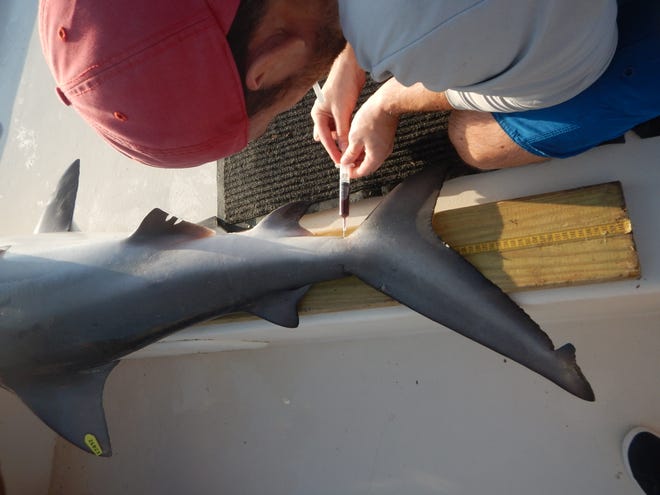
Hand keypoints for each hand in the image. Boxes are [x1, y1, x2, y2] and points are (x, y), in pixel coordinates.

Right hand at [311, 44, 365, 163]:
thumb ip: (342, 132)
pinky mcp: (341, 109)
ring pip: (336, 132)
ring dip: (343, 140)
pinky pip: (343, 126)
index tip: (340, 162)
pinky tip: (354, 138)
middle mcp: (323, 114)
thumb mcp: (342, 112)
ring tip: (351, 150)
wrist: (351, 67)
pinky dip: (348, 132)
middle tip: (345, 159)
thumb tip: (345, 149)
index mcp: (318, 114)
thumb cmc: (342, 85)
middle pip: (328, 137)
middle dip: (336, 147)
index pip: (324, 139)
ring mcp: (332, 112)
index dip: (332, 151)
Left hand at [340, 93, 398, 177]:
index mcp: (375, 157)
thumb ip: (350, 153)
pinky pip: (374, 148)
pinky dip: (364, 149)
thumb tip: (346, 162)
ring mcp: (386, 145)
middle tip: (344, 160)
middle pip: (367, 166)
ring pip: (370, 157)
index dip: (351, 173)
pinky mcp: (385, 138)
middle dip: (355, 164)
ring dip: (359, 156)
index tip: (343, 169)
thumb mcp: (354, 138)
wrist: (386, 104)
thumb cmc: (372, 119)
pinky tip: (357, 142)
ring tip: (348, 150)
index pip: (363, 172)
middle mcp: (383, 154)